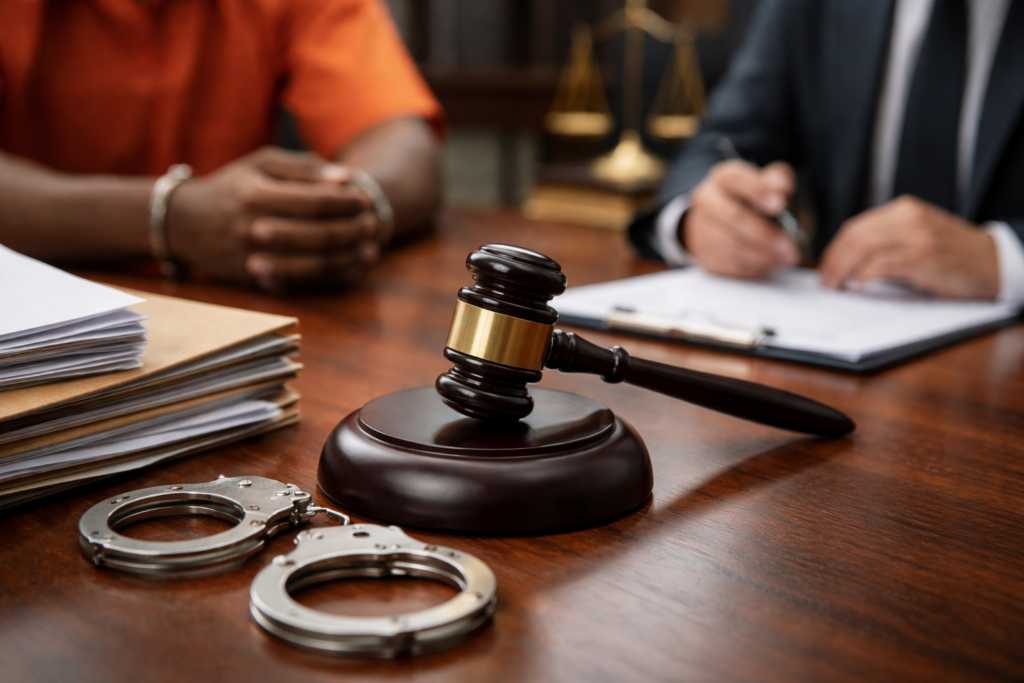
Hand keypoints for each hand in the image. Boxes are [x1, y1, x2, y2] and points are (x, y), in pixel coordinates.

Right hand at [166, 147, 379, 289]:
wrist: (185, 223)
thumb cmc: (232, 187)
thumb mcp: (260, 164)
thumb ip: (301, 167)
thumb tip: (344, 176)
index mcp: (255, 195)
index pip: (312, 201)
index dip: (345, 200)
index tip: (366, 197)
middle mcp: (253, 229)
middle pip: (316, 234)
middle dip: (351, 229)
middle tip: (373, 222)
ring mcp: (254, 259)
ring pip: (313, 263)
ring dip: (347, 257)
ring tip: (370, 247)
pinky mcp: (256, 280)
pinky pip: (303, 282)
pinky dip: (332, 276)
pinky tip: (351, 267)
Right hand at [683, 160, 798, 277]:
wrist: (727, 221)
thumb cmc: (753, 201)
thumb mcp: (768, 184)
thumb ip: (777, 181)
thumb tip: (780, 186)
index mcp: (724, 178)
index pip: (737, 180)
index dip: (758, 192)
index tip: (780, 205)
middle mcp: (706, 200)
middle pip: (732, 216)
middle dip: (764, 234)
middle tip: (789, 246)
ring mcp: (700, 228)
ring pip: (730, 245)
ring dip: (762, 255)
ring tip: (785, 258)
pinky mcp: (703, 253)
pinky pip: (728, 264)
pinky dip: (753, 267)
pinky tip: (770, 264)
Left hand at [819, 196, 998, 298]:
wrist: (996, 262)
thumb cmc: (953, 256)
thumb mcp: (917, 238)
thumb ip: (887, 242)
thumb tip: (846, 264)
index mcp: (904, 210)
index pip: (855, 227)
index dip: (834, 251)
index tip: (825, 270)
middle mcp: (909, 217)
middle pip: (854, 236)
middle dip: (833, 261)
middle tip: (826, 282)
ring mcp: (919, 235)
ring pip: (864, 246)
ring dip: (843, 269)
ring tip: (837, 286)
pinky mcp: (927, 255)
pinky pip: (884, 262)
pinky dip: (865, 275)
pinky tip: (860, 286)